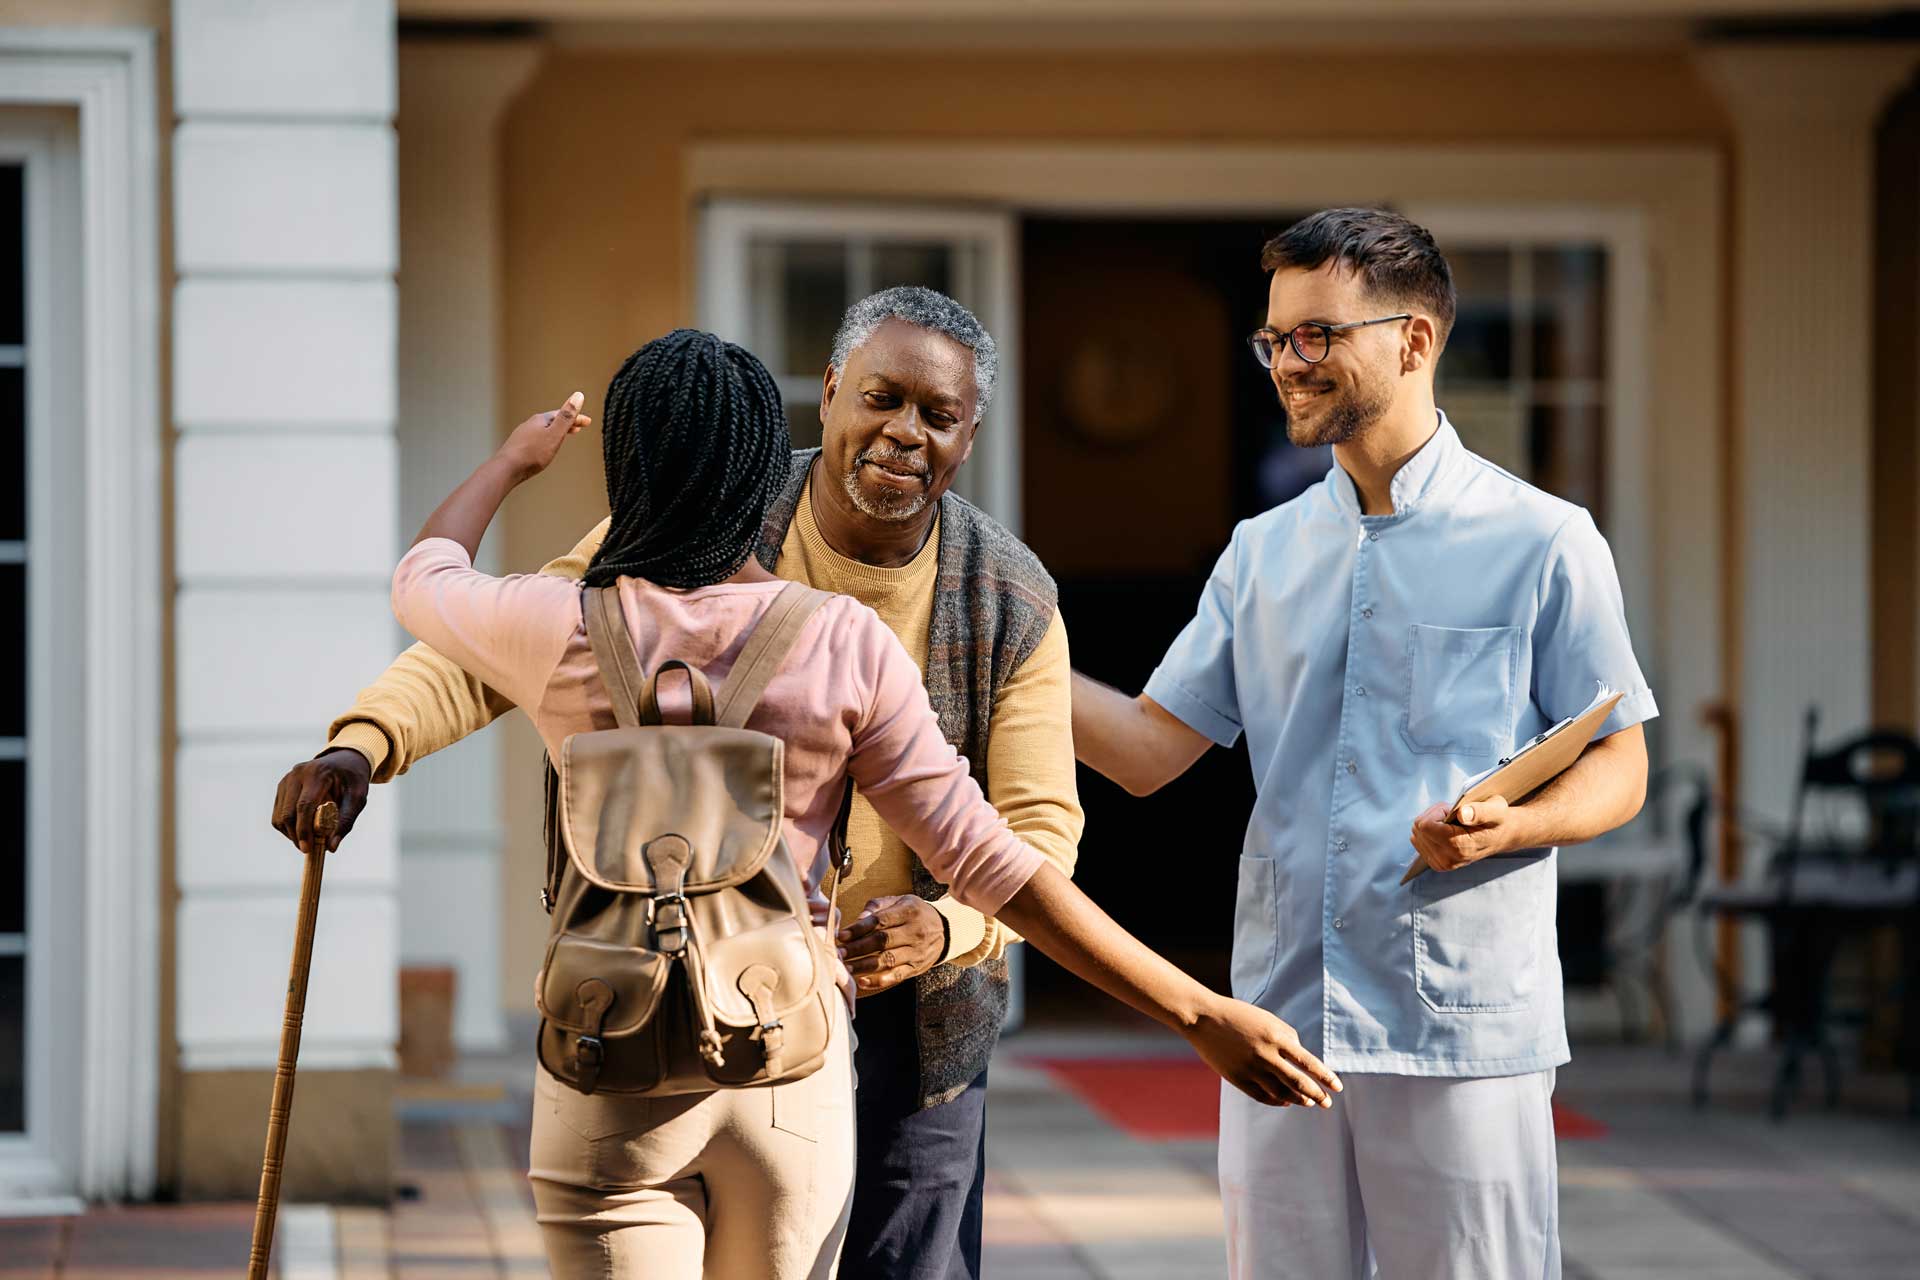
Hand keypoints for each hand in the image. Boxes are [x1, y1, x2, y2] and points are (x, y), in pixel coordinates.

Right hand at [271, 748, 372, 854]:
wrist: (344, 760)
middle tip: (309, 849)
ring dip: (290, 833)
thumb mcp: (358, 799)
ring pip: (280, 815)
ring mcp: (287, 779)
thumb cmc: (353, 780)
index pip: (304, 806)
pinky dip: (287, 826)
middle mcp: (297, 774)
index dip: (303, 830)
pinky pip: (278, 812)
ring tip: (308, 839)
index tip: (307, 849)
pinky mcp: (282, 786)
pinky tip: (302, 829)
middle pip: (288, 813)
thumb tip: (331, 847)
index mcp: (317, 774)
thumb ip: (345, 822)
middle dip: (296, 835)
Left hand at [495, 392, 589, 481]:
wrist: (507, 468)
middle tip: (578, 427)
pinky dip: (546, 439)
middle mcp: (530, 424)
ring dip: (555, 431)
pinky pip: (536, 438)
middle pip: (552, 420)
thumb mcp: (555, 434)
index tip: (587, 421)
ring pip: (543, 429)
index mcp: (540, 420)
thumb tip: (578, 396)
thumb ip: (567, 417)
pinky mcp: (518, 446)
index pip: (563, 414)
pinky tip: (544, 447)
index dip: (577, 417)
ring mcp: (523, 435)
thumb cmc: (531, 453)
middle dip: (566, 423)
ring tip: (563, 436)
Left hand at [835, 895, 945, 995]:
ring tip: (845, 968)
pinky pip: (896, 976)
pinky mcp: (916, 968)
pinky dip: (878, 981)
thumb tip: (858, 919)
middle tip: (839, 953)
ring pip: (887, 960)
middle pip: (882, 942)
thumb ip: (877, 906)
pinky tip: (862, 981)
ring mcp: (916, 952)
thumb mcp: (900, 901)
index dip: (859, 929)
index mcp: (909, 912)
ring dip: (864, 965)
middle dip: (858, 948)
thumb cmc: (914, 913)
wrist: (944, 929)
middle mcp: (915, 932)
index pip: (880, 921)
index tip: (841, 936)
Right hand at [1185, 994, 1342, 1108]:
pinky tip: (1286, 1102)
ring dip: (1298, 1099)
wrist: (1203, 1018)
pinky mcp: (1237, 1079)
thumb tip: (1301, 1062)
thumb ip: (1288, 1038)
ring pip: (1281, 1093)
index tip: (1337, 1087)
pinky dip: (1277, 1101)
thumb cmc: (1239, 1015)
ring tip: (1308, 1102)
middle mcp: (1265, 1055)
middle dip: (1316, 1094)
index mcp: (1276, 1037)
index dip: (1325, 1077)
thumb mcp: (1268, 1020)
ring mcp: (1250, 1069)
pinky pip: (1262, 1096)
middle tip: (1327, 1103)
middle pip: (1298, 1082)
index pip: (1308, 1063)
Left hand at [1409, 795, 1520, 872]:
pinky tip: (1448, 832)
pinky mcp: (1435, 864)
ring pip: (1416, 833)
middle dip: (1434, 816)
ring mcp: (1440, 864)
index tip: (1455, 811)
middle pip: (1418, 828)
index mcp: (1460, 848)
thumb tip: (1462, 815)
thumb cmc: (1498, 819)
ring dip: (1432, 823)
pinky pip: (1418, 840)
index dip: (1437, 812)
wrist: (1501, 836)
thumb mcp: (1496, 809)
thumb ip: (1480, 811)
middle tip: (1456, 817)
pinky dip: (1430, 832)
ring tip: (1454, 825)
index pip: (1425, 825)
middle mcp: (1448, 860)